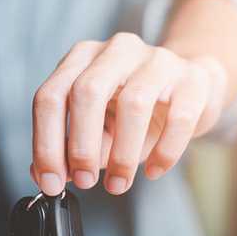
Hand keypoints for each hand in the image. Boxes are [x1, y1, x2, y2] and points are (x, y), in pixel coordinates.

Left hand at [32, 32, 226, 194]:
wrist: (188, 88)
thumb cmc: (130, 109)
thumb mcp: (94, 126)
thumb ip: (66, 147)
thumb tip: (44, 174)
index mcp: (80, 59)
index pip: (50, 97)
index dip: (46, 144)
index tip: (51, 181)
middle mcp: (114, 51)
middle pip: (86, 92)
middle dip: (81, 146)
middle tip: (84, 182)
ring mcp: (155, 59)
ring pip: (133, 103)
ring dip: (122, 154)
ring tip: (118, 184)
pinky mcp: (192, 77)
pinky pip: (179, 117)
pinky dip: (164, 151)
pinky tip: (152, 171)